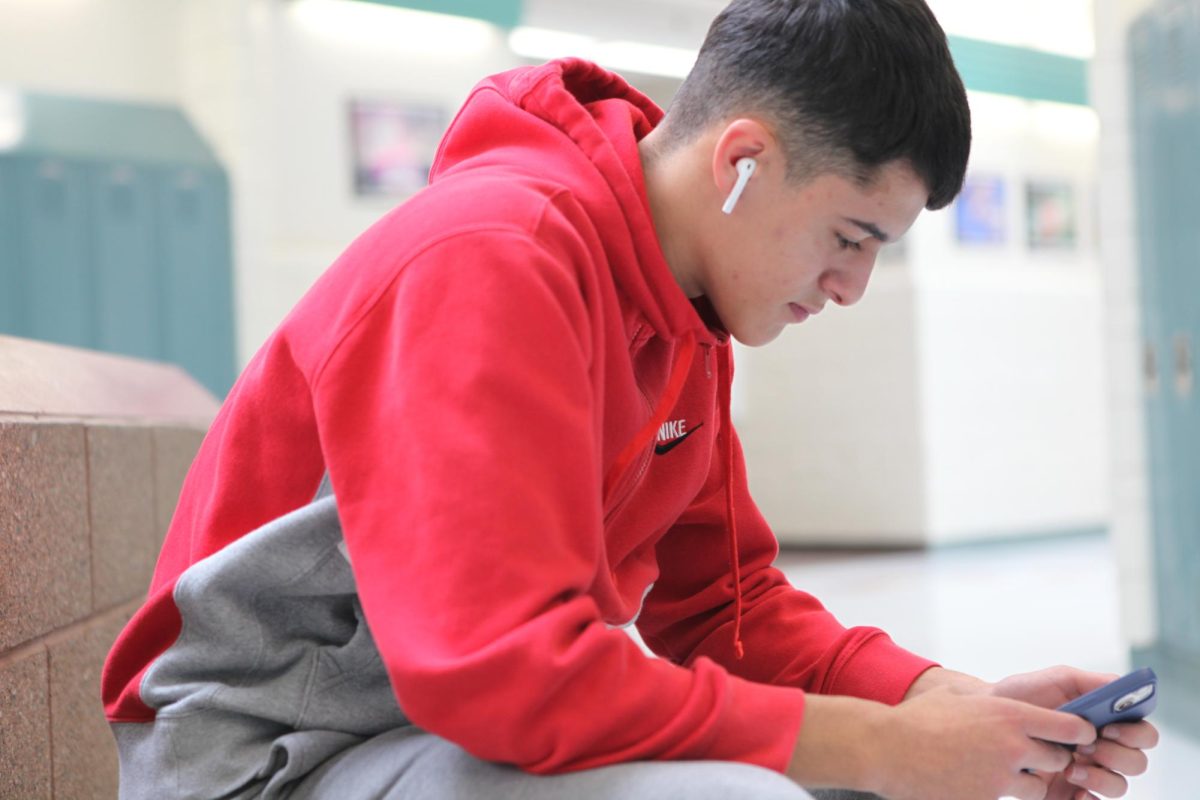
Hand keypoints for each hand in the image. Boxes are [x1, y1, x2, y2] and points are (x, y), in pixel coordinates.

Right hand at [867, 685, 1095, 799]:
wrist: (889, 750)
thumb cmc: (917, 719)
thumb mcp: (954, 697)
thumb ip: (984, 702)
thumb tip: (992, 703)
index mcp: (1010, 714)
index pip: (1070, 727)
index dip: (1078, 732)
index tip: (1074, 735)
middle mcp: (1012, 745)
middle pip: (1058, 759)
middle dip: (1049, 758)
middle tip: (1031, 755)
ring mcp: (1001, 776)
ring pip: (1038, 787)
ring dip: (1028, 781)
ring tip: (1003, 772)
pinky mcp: (987, 798)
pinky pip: (1008, 799)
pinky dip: (999, 792)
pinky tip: (978, 781)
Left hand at [990, 666, 1158, 798]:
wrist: (987, 718)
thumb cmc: (1024, 696)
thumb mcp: (1056, 680)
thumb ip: (1091, 682)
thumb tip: (1124, 686)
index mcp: (1107, 723)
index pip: (1143, 734)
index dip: (1136, 733)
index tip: (1110, 728)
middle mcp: (1104, 750)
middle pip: (1137, 762)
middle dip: (1117, 754)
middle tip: (1085, 745)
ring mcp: (1089, 773)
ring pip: (1119, 786)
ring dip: (1101, 776)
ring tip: (1068, 765)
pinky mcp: (1069, 792)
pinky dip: (1089, 799)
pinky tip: (1073, 787)